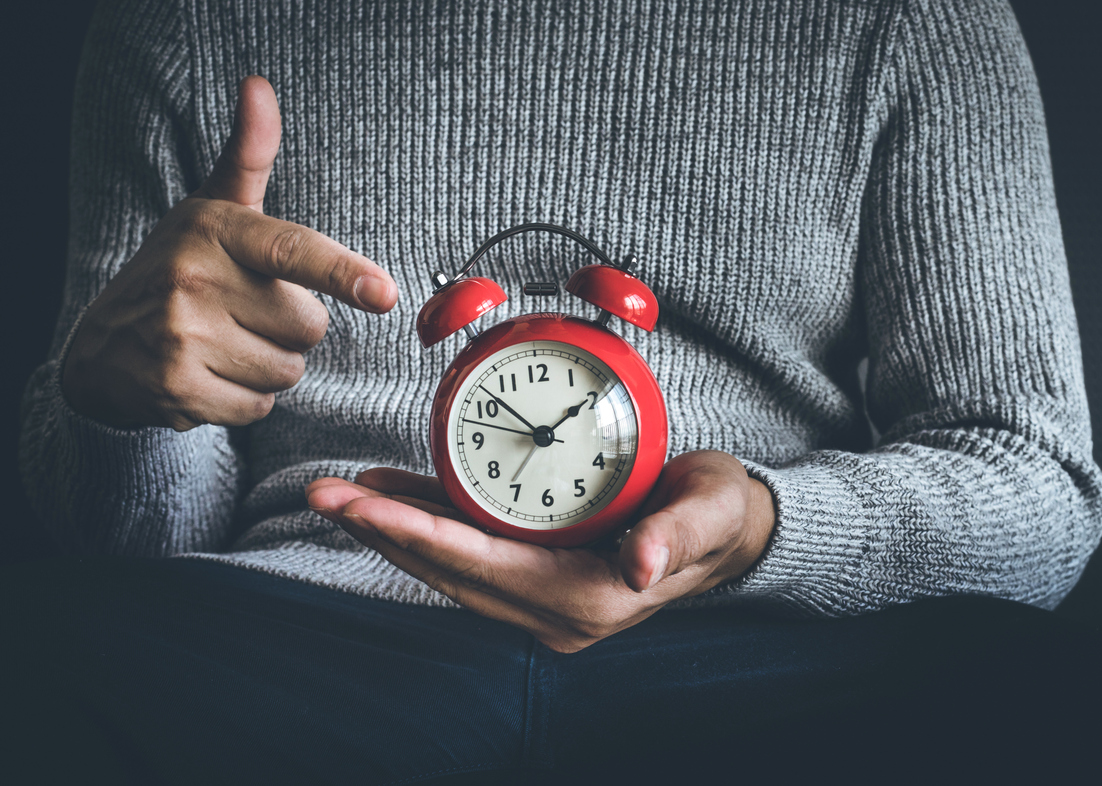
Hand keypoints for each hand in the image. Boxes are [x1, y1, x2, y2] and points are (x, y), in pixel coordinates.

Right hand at [61, 76, 397, 430]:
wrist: (102, 347)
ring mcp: (181, 336)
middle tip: (243, 315)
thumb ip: (248, 156)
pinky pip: (258, 408)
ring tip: (224, 346)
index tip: (385, 292)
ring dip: (268, 368)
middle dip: (290, 330)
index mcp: (215, 230)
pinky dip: (243, 402)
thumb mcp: (211, 209)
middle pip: (309, 328)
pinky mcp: (175, 389)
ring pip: (287, 371)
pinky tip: (209, 378)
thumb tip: (260, 86)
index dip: (343, 272)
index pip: (292, 252)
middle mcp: (194, 279)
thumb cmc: (179, 269)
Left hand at [306, 450, 776, 652]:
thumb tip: (641, 565)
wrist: (731, 535)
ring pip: (451, 566)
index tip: (363, 508)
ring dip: (396, 532)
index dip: (418, 535)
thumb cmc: (719, 514)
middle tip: (325, 494)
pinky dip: (429, 527)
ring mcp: (543, 600)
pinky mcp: (537, 578)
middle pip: (451, 570)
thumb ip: (678, 536)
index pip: (484, 565)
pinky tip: (395, 498)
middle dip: (384, 533)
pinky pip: (470, 553)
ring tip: (343, 495)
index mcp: (588, 598)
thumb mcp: (710, 512)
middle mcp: (555, 612)